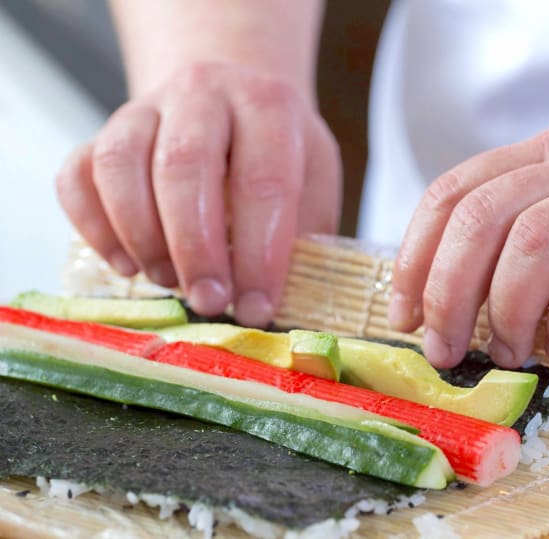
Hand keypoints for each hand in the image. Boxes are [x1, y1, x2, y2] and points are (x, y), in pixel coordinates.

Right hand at [56, 63, 340, 325]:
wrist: (232, 101)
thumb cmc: (277, 155)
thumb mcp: (312, 183)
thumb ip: (301, 237)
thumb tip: (278, 306)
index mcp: (268, 105)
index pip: (264, 180)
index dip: (259, 253)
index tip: (256, 307)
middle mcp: (203, 93)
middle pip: (184, 165)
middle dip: (195, 248)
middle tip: (209, 301)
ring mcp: (145, 107)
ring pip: (120, 165)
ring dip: (142, 237)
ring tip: (170, 280)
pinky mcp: (103, 132)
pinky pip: (77, 176)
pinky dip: (94, 228)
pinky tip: (126, 264)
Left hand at [389, 126, 548, 367]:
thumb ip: (511, 243)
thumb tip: (435, 305)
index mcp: (547, 152)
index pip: (453, 191)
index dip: (414, 256)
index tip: (403, 313)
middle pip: (481, 216)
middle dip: (445, 291)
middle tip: (442, 348)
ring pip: (532, 243)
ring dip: (503, 312)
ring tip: (507, 353)